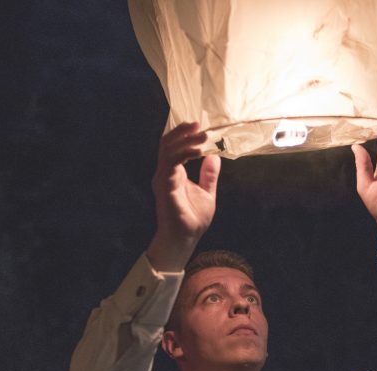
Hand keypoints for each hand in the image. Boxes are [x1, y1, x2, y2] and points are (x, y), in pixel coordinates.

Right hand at [146, 122, 221, 271]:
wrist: (185, 238)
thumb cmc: (193, 219)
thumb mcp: (207, 192)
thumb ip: (209, 175)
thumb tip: (214, 157)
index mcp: (173, 173)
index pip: (173, 146)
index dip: (184, 134)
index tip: (200, 128)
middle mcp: (165, 173)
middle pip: (167, 142)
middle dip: (183, 131)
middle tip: (200, 126)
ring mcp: (162, 178)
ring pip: (167, 149)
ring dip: (185, 140)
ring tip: (202, 136)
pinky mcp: (164, 185)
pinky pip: (171, 162)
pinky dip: (183, 153)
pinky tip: (198, 151)